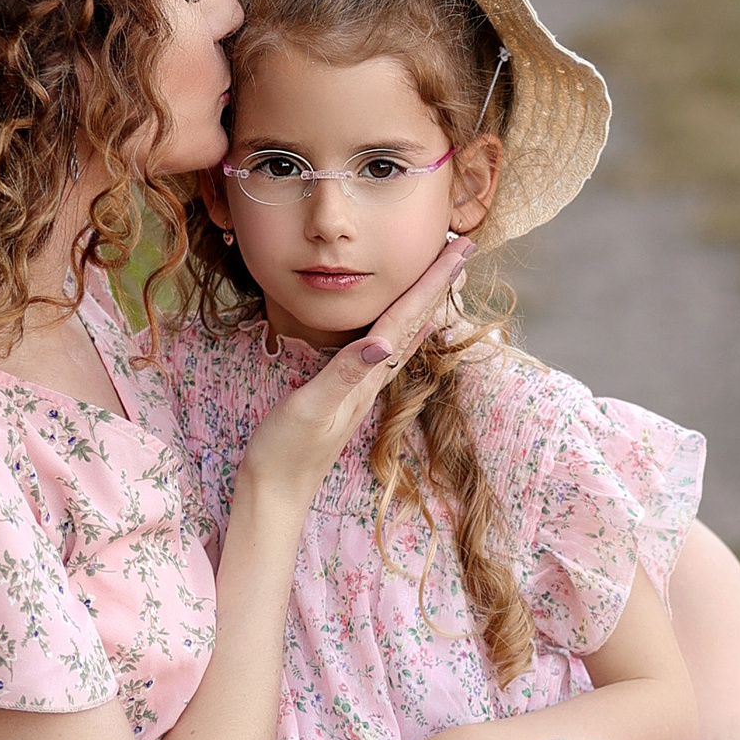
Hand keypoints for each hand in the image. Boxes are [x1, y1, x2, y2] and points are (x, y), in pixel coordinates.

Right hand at [231, 239, 473, 511]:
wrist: (275, 491)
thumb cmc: (286, 450)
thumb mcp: (310, 408)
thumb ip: (344, 375)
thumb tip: (383, 344)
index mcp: (368, 375)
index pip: (407, 318)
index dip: (433, 281)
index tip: (461, 249)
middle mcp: (374, 379)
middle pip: (415, 321)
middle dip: (439, 282)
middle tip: (463, 247)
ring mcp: (364, 387)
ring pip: (405, 334)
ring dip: (425, 302)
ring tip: (445, 275)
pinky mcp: (350, 393)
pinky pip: (387, 350)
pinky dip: (404, 329)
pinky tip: (410, 327)